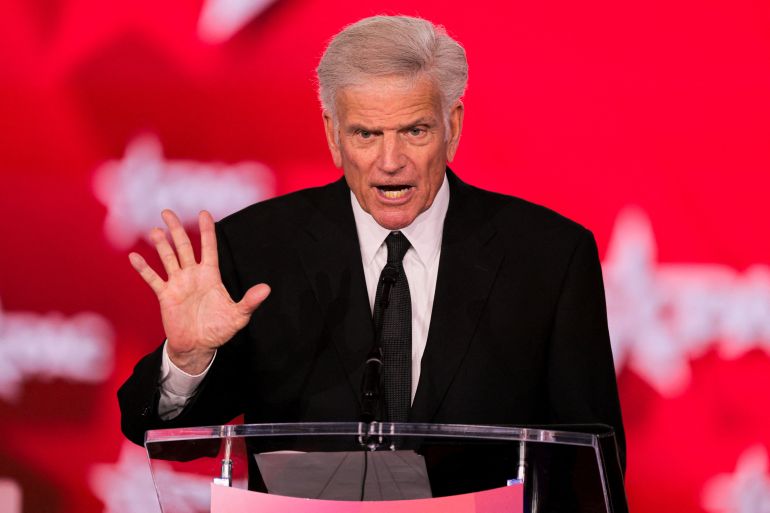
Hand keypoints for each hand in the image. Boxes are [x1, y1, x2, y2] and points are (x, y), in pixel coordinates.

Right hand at [128, 210, 269, 373]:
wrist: (198, 347)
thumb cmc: (219, 330)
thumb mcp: (238, 315)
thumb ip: (250, 301)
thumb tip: (266, 289)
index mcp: (211, 275)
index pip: (209, 248)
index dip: (207, 231)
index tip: (204, 213)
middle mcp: (193, 275)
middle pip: (183, 247)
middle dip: (177, 229)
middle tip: (167, 212)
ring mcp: (178, 284)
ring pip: (168, 258)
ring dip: (161, 244)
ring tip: (155, 230)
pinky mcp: (166, 295)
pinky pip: (153, 279)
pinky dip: (144, 268)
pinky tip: (134, 257)